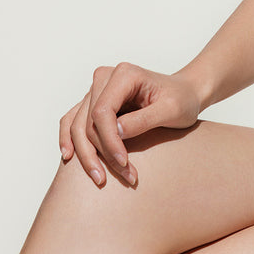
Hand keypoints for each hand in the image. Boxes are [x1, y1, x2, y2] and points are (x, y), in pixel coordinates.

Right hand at [58, 62, 202, 186]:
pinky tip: (69, 157)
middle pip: (88, 121)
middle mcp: (105, 77)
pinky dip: (69, 139)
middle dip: (101, 153)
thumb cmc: (181, 100)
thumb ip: (144, 119)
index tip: (124, 163)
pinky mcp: (93, 103)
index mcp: (125, 74)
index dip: (109, 141)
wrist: (184, 94)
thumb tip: (116, 131)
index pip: (103, 111)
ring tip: (101, 179)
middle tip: (124, 176)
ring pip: (78, 126)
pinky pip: (72, 122)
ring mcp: (96, 90)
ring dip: (87, 155)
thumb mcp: (172, 110)